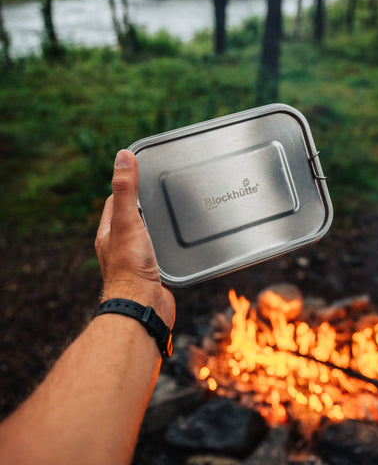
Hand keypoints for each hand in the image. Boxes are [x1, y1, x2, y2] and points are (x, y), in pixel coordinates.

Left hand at [95, 150, 174, 328]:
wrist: (143, 308)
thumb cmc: (131, 268)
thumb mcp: (128, 221)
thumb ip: (126, 190)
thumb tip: (122, 156)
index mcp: (109, 234)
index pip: (114, 202)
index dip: (125, 187)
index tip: (140, 173)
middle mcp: (120, 248)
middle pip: (132, 220)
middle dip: (145, 206)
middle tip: (163, 192)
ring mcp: (136, 262)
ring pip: (147, 237)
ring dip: (158, 227)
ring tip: (176, 214)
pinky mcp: (152, 275)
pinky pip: (160, 254)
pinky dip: (169, 246)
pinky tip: (182, 244)